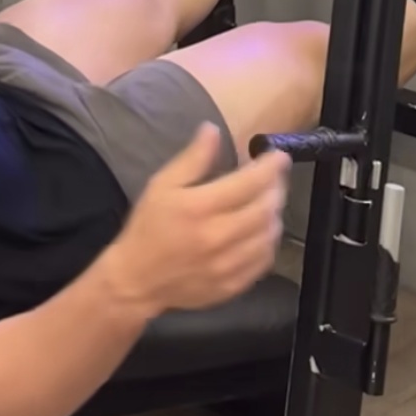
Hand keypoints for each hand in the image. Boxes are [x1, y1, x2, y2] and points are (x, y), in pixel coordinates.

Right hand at [105, 126, 289, 317]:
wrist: (136, 281)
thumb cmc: (148, 227)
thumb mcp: (161, 185)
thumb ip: (192, 159)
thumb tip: (213, 130)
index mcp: (200, 208)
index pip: (249, 182)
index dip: (270, 167)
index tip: (278, 156)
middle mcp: (219, 236)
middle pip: (265, 209)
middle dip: (276, 188)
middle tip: (274, 177)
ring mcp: (228, 265)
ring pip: (269, 235)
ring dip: (274, 215)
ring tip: (268, 202)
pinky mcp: (233, 285)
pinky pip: (264, 260)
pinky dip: (268, 241)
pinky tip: (261, 232)